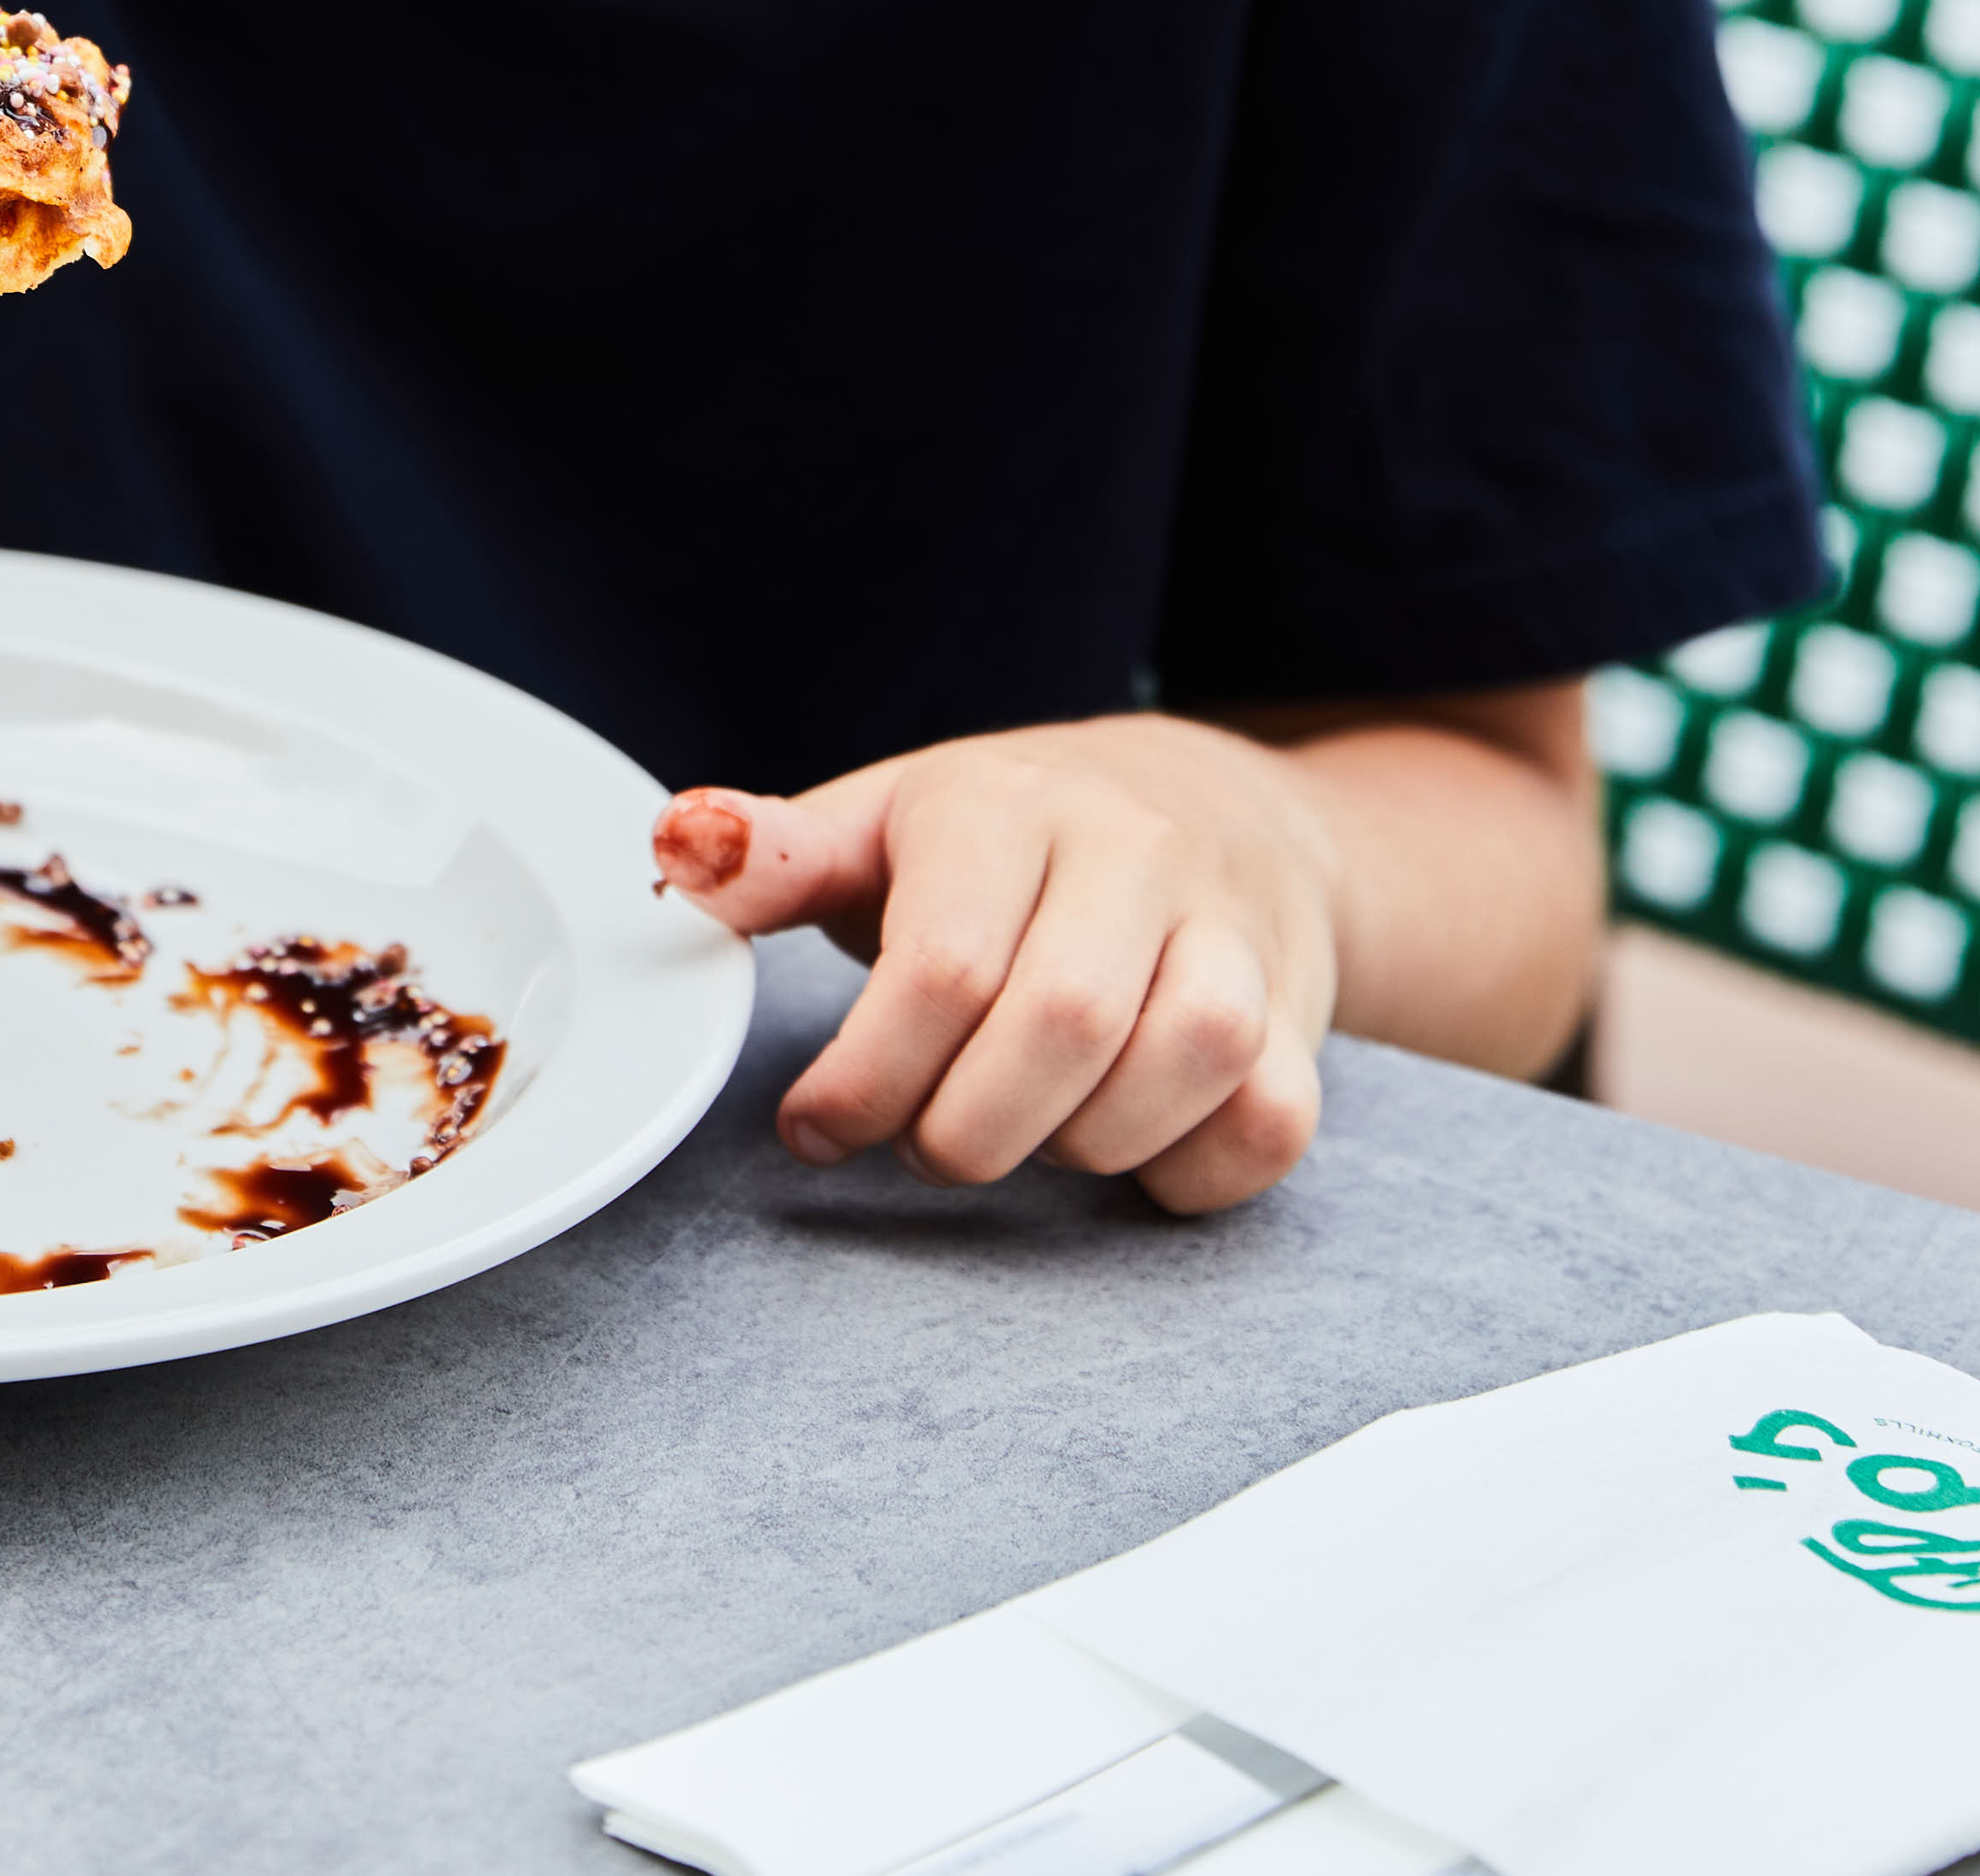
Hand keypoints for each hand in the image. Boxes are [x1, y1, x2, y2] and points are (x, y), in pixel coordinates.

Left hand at [651, 712, 1343, 1211]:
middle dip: (964, 1129)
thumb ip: (779, 855)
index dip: (863, 1080)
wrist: (1220, 807)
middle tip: (919, 1142)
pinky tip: (1127, 1150)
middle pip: (1060, 1027)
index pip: (941, 966)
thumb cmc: (1014, 838)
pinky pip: (1271, 1123)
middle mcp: (1136, 853)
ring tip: (1020, 1132)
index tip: (815, 1126)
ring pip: (1184, 1067)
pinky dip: (1190, 1171)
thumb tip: (678, 852)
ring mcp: (1236, 932)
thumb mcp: (887, 822)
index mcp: (1009, 807)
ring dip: (1077, 1146)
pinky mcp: (1301, 1016)